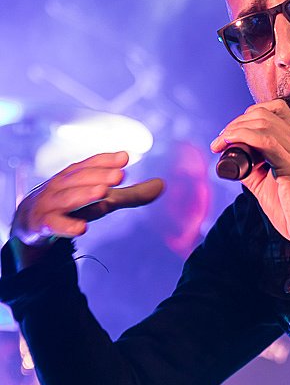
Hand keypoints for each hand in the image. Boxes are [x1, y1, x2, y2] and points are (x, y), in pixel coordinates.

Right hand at [10, 151, 164, 263]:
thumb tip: (162, 185)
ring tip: (103, 193)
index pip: (90, 164)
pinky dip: (68, 226)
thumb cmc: (72, 204)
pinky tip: (82, 228)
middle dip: (99, 175)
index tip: (125, 157)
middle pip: (80, 178)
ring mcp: (51, 204)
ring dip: (85, 194)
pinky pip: (56, 224)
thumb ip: (131, 194)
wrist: (31, 220)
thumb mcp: (101, 198)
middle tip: (119, 174)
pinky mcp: (44, 224)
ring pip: (68, 198)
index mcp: (75, 175)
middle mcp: (62, 185)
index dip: (106, 160)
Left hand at [210, 98, 289, 263]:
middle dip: (236, 122)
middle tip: (221, 140)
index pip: (275, 110)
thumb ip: (251, 168)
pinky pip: (266, 141)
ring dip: (236, 129)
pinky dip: (243, 137)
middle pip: (264, 113)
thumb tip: (231, 158)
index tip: (229, 134)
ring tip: (221, 143)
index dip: (247, 115)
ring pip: (264, 122)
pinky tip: (229, 145)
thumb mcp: (265, 184)